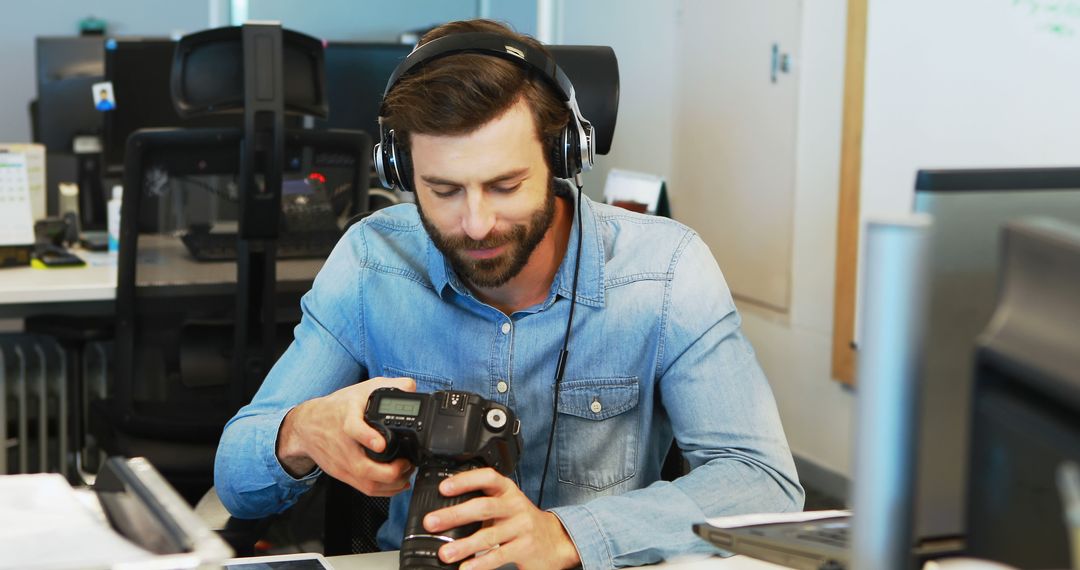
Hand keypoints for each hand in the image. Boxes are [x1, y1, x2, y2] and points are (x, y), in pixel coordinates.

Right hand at [276, 376, 415, 495]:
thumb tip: (411, 388)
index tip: (382, 444)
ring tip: (406, 473)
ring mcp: (342, 462)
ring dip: (391, 484)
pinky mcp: (342, 474)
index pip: (353, 428)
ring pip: (366, 483)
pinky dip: (384, 490)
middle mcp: (342, 444)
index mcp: (346, 418)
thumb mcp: (362, 388)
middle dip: (390, 471)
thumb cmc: (336, 408)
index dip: (367, 437)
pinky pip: (364, 489)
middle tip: (407, 463)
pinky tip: (398, 483)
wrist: (307, 426)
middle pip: (363, 467)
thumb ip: (389, 385)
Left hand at [424, 468, 580, 569]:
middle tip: (432, 523)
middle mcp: (515, 506)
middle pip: (483, 507)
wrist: (555, 541)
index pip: (487, 478)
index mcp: (507, 491)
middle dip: (454, 515)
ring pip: (488, 536)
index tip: (444, 488)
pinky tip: (465, 568)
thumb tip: (444, 513)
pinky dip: (480, 564)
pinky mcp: (524, 548)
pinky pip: (499, 556)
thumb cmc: (521, 521)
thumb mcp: (506, 505)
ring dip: (463, 546)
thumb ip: (483, 503)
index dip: (465, 480)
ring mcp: (521, 528)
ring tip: (444, 553)